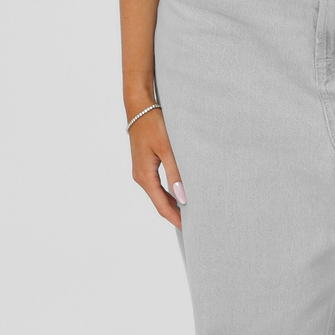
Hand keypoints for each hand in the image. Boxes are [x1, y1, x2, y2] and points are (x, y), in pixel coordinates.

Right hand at [128, 107, 185, 229]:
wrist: (139, 106)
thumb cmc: (153, 124)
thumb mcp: (167, 148)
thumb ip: (176, 173)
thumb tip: (183, 198)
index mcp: (144, 176)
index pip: (162, 206)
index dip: (176, 219)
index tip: (191, 228)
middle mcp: (141, 176)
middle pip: (160, 203)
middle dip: (176, 214)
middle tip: (196, 222)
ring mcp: (142, 171)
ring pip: (159, 194)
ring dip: (174, 203)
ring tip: (192, 211)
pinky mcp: (146, 164)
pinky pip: (158, 185)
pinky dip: (170, 192)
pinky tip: (181, 193)